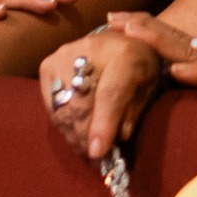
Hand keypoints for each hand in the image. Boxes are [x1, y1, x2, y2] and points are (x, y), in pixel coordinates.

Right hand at [39, 23, 165, 160]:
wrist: (118, 40)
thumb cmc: (138, 67)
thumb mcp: (148, 87)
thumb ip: (134, 112)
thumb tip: (118, 138)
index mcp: (125, 54)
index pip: (110, 93)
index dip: (103, 124)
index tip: (97, 152)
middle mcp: (90, 48)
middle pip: (81, 104)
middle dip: (86, 136)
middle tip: (95, 156)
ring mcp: (64, 55)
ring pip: (63, 107)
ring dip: (74, 133)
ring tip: (85, 145)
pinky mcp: (48, 64)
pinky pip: (51, 105)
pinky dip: (63, 123)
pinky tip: (75, 130)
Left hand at [110, 11, 196, 94]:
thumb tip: (171, 75)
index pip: (170, 40)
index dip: (144, 28)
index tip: (116, 20)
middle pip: (173, 39)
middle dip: (141, 26)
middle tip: (112, 18)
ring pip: (189, 53)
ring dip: (160, 40)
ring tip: (133, 31)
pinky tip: (179, 71)